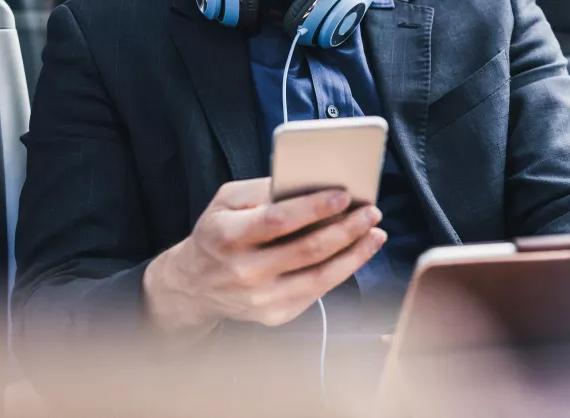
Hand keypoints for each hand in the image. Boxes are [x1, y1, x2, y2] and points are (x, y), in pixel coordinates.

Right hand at [142, 177, 385, 339]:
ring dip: (355, 254)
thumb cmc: (218, 234)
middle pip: (307, 250)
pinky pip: (318, 291)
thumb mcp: (226, 201)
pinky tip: (357, 253)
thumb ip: (263, 189)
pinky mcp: (276, 314)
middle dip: (346, 229)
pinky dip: (343, 271)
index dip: (314, 208)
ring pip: (320, 276)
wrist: (194, 285)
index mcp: (228, 236)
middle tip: (371, 212)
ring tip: (375, 233)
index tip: (344, 195)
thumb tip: (309, 184)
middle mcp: (244, 271)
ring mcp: (261, 298)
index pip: (278, 221)